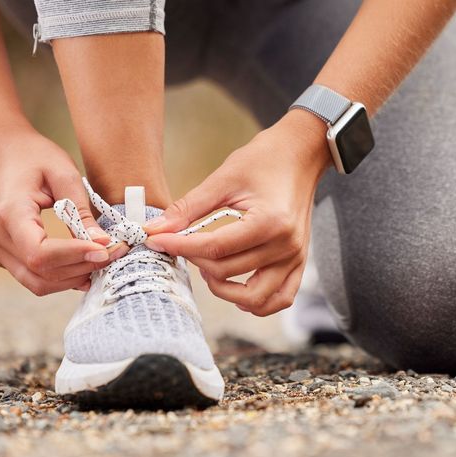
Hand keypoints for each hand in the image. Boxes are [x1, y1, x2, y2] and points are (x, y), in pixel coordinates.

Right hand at [0, 130, 114, 295]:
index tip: (104, 249)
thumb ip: (82, 212)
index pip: (40, 252)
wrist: (8, 156)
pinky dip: (63, 277)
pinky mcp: (6, 258)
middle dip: (81, 268)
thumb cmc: (36, 158)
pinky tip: (85, 264)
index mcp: (10, 213)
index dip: (74, 256)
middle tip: (114, 253)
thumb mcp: (65, 175)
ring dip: (74, 277)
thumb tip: (102, 243)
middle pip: (41, 273)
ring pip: (39, 283)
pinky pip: (36, 278)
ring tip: (102, 259)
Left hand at [144, 111, 330, 315]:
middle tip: (180, 245)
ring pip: (254, 297)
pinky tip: (236, 287)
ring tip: (207, 267)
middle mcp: (286, 246)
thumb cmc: (264, 160)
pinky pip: (280, 298)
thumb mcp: (223, 179)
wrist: (300, 154)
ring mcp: (295, 258)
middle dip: (195, 261)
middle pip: (228, 271)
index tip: (157, 241)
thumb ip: (188, 208)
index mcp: (269, 222)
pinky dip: (256, 302)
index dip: (180, 247)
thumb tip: (155, 229)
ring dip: (223, 289)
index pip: (215, 248)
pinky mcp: (299, 262)